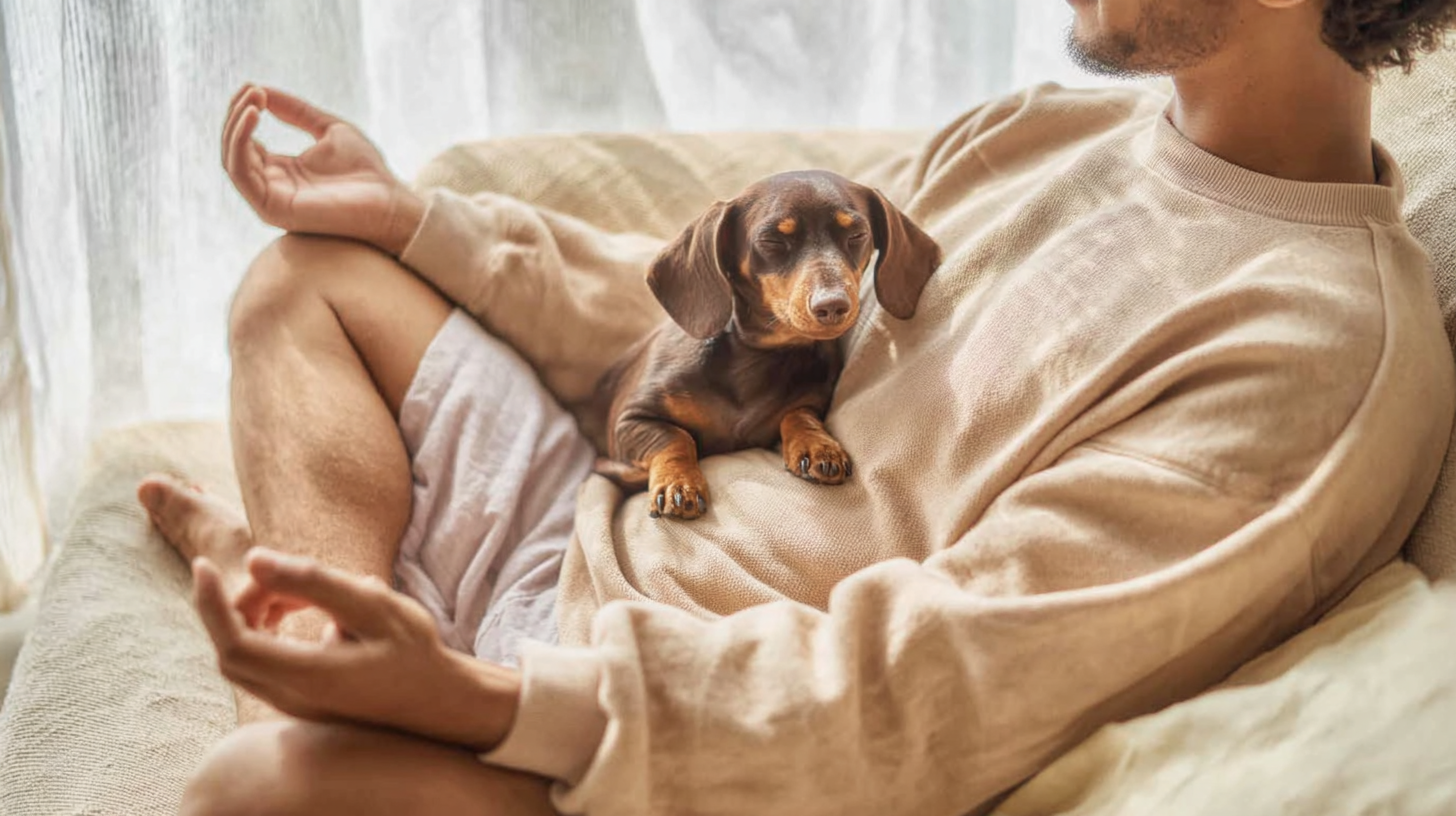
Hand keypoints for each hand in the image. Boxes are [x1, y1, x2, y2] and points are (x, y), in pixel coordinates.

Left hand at [192, 548, 519, 751]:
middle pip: (230, 650)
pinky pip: (259, 664)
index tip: (202, 566)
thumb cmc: (413, 651)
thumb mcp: (373, 605)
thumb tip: (254, 559)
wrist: (439, 701)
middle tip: (278, 575)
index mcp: (308, 677)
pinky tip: (297, 610)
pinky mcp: (297, 703)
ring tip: (296, 592)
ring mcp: (292, 707)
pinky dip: (262, 631)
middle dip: (236, 604)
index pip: (234, 643)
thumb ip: (314, 582)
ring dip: (251, 617)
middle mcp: (292, 699)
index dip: (209, 604)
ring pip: (241, 658)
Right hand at [222, 83, 425, 254]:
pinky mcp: (272, 208)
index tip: (254, 86)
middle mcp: (272, 187)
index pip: (246, 141)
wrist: (390, 202)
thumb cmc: (368, 172)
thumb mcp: (329, 129)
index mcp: (283, 171)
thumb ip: (297, 111)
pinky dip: (240, 142)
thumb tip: (262, 89)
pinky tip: (254, 117)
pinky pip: (241, 173)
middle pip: (234, 148)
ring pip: (232, 159)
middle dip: (237, 114)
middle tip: (252, 89)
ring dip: (235, 125)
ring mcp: (270, 200)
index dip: (244, 111)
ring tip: (253, 101)